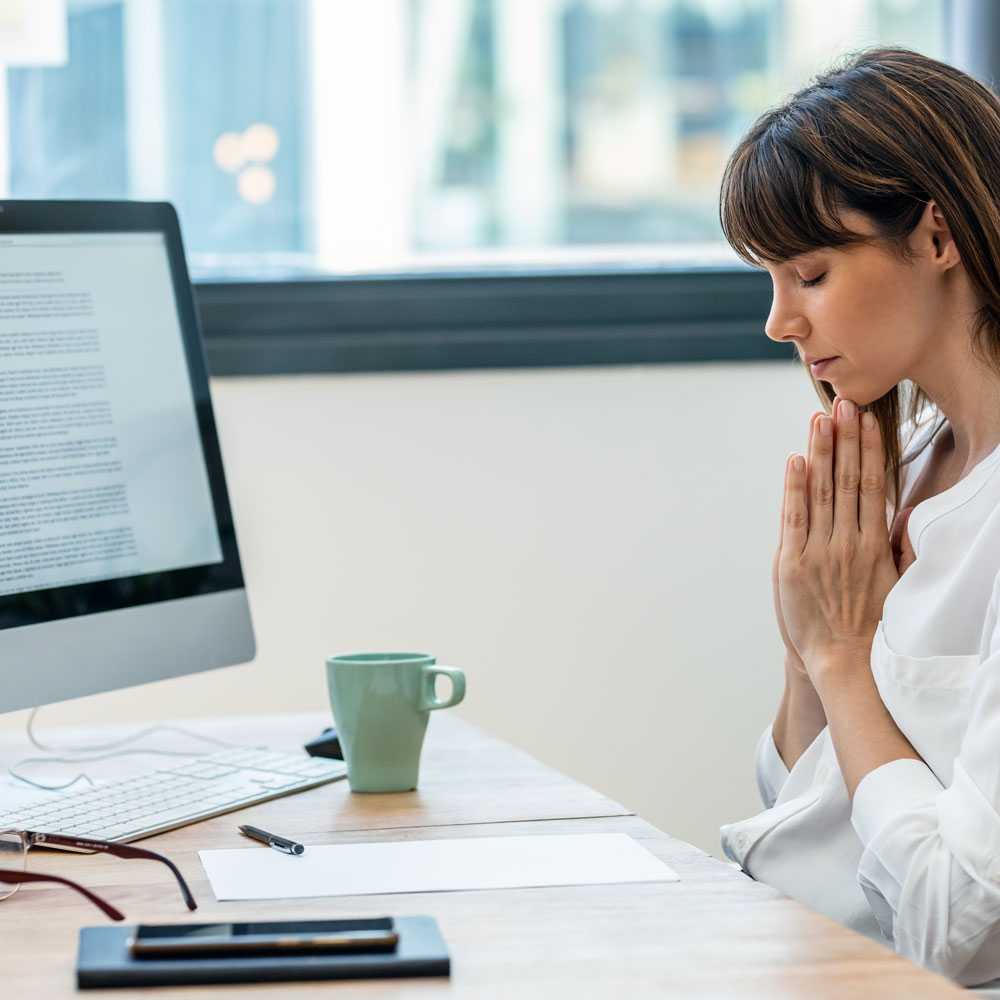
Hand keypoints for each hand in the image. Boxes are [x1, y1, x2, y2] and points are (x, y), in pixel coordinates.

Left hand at [778, 397, 901, 678]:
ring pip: (821, 492)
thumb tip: (906, 515)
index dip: (868, 451)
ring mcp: (820, 551)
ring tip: (820, 419)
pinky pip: (795, 518)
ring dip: (821, 453)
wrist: (843, 661)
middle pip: (847, 480)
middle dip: (845, 440)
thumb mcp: (894, 581)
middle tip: (844, 404)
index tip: (867, 422)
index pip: (872, 486)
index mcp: (874, 544)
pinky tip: (796, 460)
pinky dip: (795, 488)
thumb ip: (897, 546)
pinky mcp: (793, 563)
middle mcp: (848, 542)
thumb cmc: (867, 623)